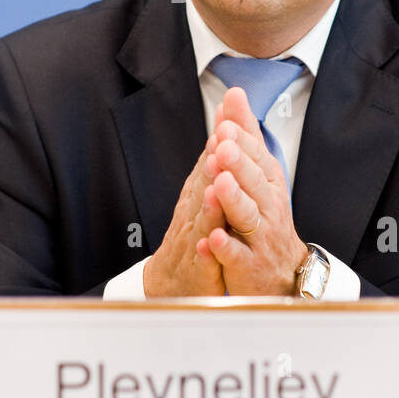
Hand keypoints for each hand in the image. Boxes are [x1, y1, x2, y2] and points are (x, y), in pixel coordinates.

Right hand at [143, 131, 228, 296]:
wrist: (172, 281)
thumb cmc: (191, 231)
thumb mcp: (203, 189)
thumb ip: (213, 155)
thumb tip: (224, 116)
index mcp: (199, 192)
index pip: (210, 164)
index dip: (219, 143)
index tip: (226, 120)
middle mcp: (194, 213)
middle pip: (203, 187)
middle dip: (212, 166)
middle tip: (220, 144)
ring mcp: (194, 241)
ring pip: (202, 222)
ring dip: (208, 206)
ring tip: (214, 191)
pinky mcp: (199, 271)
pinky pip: (203, 262)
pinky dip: (206, 252)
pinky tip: (209, 244)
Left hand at [196, 87, 308, 294]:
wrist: (283, 273)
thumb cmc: (266, 217)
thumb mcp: (258, 173)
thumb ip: (245, 134)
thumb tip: (234, 94)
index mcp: (268, 183)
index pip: (257, 159)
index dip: (242, 144)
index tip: (225, 126)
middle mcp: (268, 207)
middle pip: (253, 184)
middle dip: (238, 165)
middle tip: (223, 147)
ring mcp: (259, 237)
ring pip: (247, 217)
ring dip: (233, 200)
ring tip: (218, 185)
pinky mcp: (248, 265)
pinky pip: (236, 256)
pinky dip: (224, 247)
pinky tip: (212, 238)